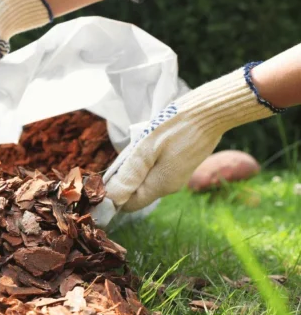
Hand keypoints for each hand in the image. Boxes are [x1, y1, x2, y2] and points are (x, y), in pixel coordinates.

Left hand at [103, 63, 279, 211]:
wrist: (211, 110)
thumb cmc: (176, 126)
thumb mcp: (146, 149)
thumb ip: (130, 175)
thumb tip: (112, 199)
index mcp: (160, 186)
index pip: (129, 204)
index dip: (113, 196)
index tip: (101, 179)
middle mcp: (169, 186)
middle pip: (137, 193)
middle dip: (123, 181)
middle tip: (118, 158)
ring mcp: (177, 176)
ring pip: (146, 181)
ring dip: (134, 170)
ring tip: (132, 150)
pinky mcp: (181, 165)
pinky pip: (156, 170)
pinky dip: (146, 163)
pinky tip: (146, 146)